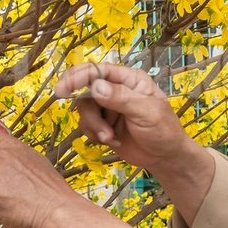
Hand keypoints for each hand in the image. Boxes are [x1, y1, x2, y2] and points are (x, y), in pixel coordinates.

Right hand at [52, 61, 195, 171]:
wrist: (165, 157)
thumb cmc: (163, 130)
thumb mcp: (146, 112)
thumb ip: (121, 98)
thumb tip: (95, 86)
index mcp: (129, 79)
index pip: (99, 70)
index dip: (78, 77)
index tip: (62, 89)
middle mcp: (115, 89)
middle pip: (86, 92)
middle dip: (90, 114)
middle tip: (99, 130)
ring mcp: (108, 107)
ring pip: (84, 111)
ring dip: (94, 127)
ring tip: (111, 138)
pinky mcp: (103, 124)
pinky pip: (86, 126)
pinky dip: (95, 135)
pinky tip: (113, 142)